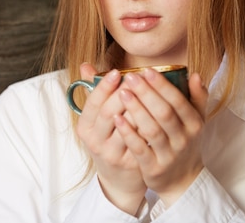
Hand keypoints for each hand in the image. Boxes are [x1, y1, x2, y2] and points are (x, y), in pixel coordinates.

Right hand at [76, 63, 146, 214]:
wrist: (117, 179)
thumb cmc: (108, 139)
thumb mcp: (96, 120)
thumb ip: (94, 93)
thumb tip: (86, 65)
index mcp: (85, 127)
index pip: (92, 103)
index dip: (103, 86)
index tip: (116, 71)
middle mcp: (95, 141)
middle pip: (108, 112)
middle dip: (124, 92)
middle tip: (138, 76)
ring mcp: (112, 153)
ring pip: (128, 126)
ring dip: (140, 106)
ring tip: (150, 88)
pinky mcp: (130, 163)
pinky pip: (143, 139)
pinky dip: (151, 123)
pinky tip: (160, 110)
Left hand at [113, 68, 207, 206]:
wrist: (182, 180)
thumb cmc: (185, 141)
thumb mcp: (196, 121)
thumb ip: (197, 97)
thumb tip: (195, 75)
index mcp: (194, 124)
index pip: (178, 101)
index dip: (162, 86)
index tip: (146, 70)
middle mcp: (184, 139)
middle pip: (164, 113)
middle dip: (146, 93)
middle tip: (129, 77)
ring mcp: (169, 155)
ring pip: (152, 130)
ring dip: (136, 110)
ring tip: (121, 93)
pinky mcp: (153, 168)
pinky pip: (140, 149)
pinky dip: (128, 133)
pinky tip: (116, 118)